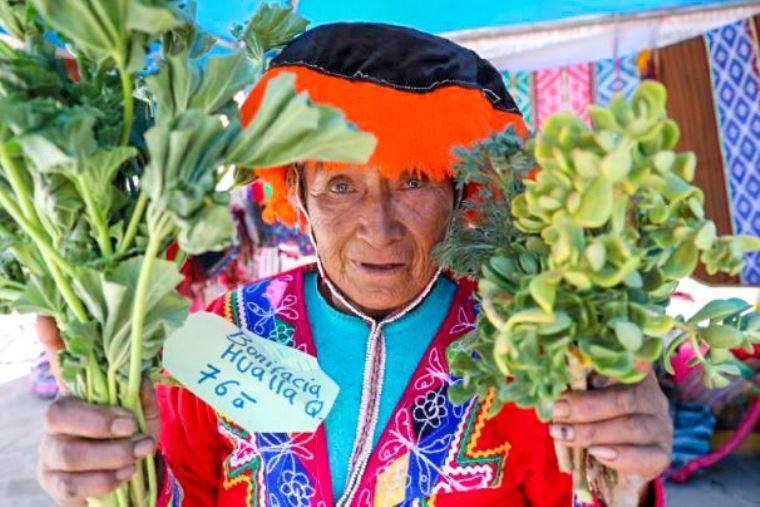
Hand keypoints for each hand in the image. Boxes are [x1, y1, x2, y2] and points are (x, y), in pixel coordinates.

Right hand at [35, 318, 161, 505]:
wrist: (132, 481)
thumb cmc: (133, 440)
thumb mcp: (145, 415)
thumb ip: (143, 398)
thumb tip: (141, 379)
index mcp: (82, 393)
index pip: (61, 363)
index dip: (52, 341)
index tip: (46, 317)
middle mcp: (58, 418)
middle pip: (58, 412)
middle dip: (99, 421)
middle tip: (130, 427)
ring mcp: (51, 451)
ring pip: (68, 452)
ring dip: (111, 454)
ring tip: (139, 452)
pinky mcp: (53, 483)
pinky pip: (71, 484)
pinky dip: (104, 480)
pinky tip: (125, 474)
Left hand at [549, 368, 671, 483]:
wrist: (619, 461)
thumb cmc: (597, 419)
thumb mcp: (587, 397)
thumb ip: (576, 387)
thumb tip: (548, 387)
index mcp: (634, 374)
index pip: (625, 361)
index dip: (603, 363)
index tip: (573, 364)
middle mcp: (652, 396)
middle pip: (623, 398)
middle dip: (584, 406)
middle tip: (556, 410)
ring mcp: (660, 426)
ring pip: (631, 427)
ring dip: (592, 432)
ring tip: (563, 434)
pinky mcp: (661, 454)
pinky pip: (644, 456)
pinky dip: (618, 456)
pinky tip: (595, 453)